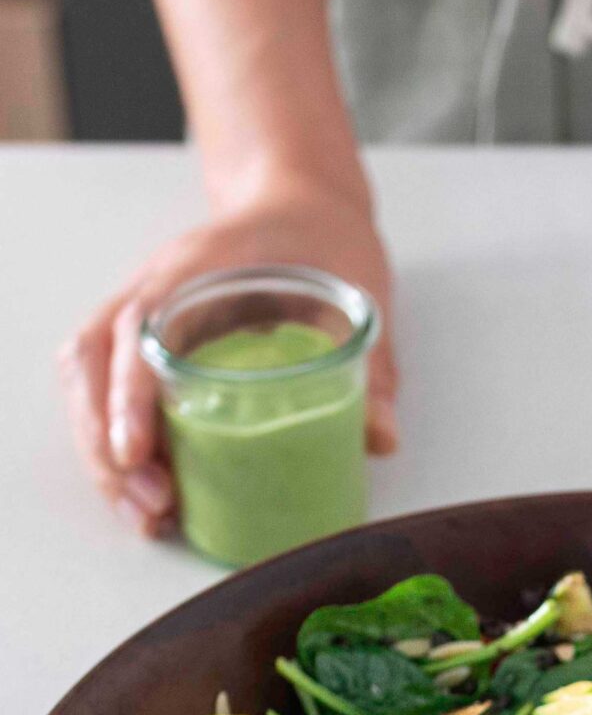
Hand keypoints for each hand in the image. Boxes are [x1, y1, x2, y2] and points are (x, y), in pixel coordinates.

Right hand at [59, 177, 396, 535]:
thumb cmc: (326, 243)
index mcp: (200, 267)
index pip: (139, 327)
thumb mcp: (363, 295)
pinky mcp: (146, 333)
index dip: (130, 395)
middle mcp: (158, 286)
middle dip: (108, 445)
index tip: (137, 455)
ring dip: (102, 449)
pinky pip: (102, 382)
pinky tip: (140, 485)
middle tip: (153, 508)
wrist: (303, 202)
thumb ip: (373, 369)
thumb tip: (381, 439)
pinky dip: (109, 436)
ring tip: (147, 512)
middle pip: (95, 362)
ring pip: (87, 376)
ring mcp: (144, 307)